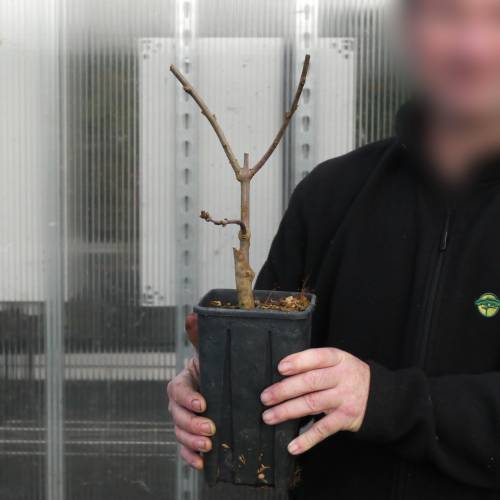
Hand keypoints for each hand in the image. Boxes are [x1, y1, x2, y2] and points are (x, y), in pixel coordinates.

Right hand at [167, 313, 215, 469]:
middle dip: (191, 424)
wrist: (223, 379)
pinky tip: (202, 463)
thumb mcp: (210, 350)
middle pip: (176, 415)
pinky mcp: (192, 434)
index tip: (203, 404)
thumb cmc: (215, 365)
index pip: (177, 390)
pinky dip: (190, 456)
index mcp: (183, 380)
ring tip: (208, 446)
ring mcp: (184, 419)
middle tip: (210, 428)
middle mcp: (180, 402)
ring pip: (179, 432)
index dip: (187, 398)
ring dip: (191, 441)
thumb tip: (192, 315)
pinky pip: (185, 448)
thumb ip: (200, 335)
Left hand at [260, 348, 369, 455]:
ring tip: (269, 416)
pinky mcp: (346, 418)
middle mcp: (341, 377)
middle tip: (265, 397)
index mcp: (338, 359)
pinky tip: (292, 445)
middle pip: (310, 382)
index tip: (280, 368)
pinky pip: (323, 429)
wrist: (380, 396)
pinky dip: (307, 439)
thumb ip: (315, 364)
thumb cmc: (347, 375)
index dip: (298, 362)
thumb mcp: (337, 362)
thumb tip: (282, 374)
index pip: (317, 357)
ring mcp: (344, 398)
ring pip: (312, 404)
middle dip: (284, 390)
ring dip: (287, 411)